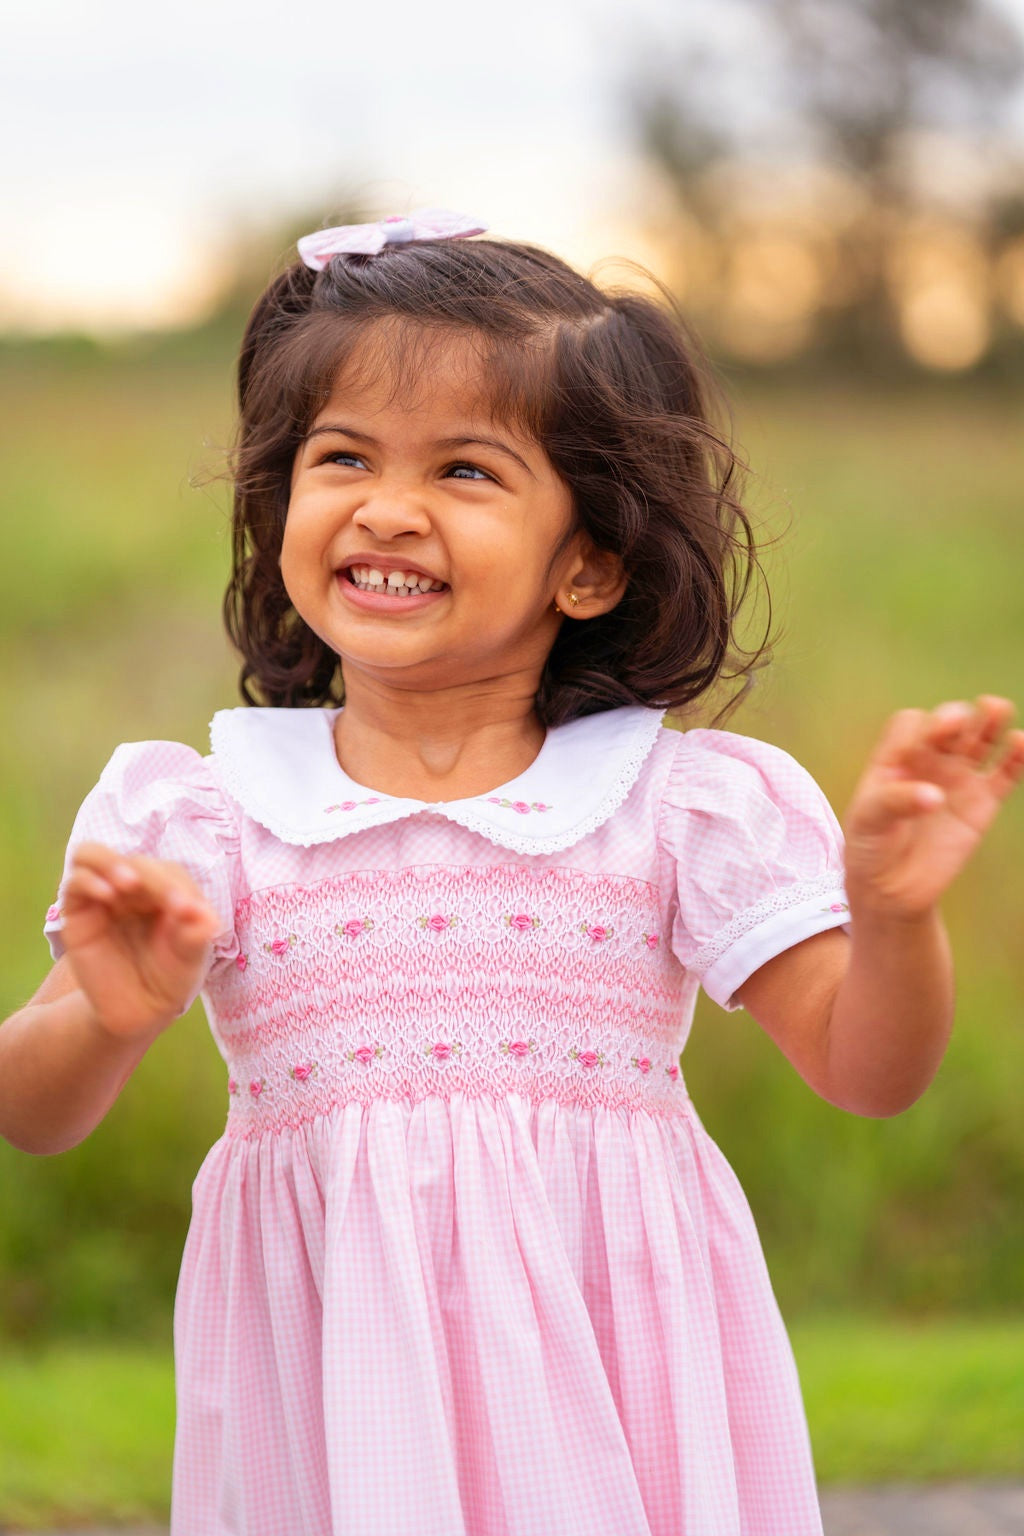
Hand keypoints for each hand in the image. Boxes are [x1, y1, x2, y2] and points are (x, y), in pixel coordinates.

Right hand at [60, 842, 221, 1039]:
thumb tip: (206, 918)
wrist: (138, 1011)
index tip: (189, 912)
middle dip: (154, 880)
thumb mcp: (190, 959)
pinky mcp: (77, 913)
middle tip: (169, 904)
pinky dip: (90, 880)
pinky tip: (109, 895)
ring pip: (93, 854)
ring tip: (129, 882)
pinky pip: (75, 882)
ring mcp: (103, 897)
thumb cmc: (170, 977)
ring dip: (111, 862)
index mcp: (165, 890)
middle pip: (137, 862)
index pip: (167, 871)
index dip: (177, 886)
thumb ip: (196, 936)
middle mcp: (133, 888)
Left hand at [842, 696, 1023, 919]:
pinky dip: (1017, 757)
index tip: (921, 743)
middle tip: (958, 723)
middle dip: (956, 716)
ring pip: (980, 739)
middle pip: (949, 723)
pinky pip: (1006, 773)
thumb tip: (936, 796)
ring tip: (998, 709)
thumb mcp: (867, 820)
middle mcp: (929, 761)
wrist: (890, 887)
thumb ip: (895, 801)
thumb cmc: (869, 846)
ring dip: (990, 720)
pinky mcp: (983, 802)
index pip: (911, 724)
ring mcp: (958, 779)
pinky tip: (1022, 743)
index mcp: (896, 757)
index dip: (919, 727)